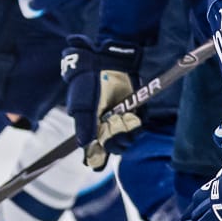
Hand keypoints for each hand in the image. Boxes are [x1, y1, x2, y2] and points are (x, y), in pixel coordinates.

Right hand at [61, 36, 141, 170]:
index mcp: (91, 128)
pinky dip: (137, 123)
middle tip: (113, 124)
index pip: (95, 152)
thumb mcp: (82, 106)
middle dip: (115, 140)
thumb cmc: (88, 84)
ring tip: (124, 117)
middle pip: (114, 147)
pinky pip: (139, 125)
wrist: (106, 62)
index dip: (98, 157)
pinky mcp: (135, 111)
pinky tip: (131, 113)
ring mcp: (121, 119)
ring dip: (127, 132)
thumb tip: (85, 147)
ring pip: (128, 139)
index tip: (99, 159)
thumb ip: (85, 127)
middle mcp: (106, 127)